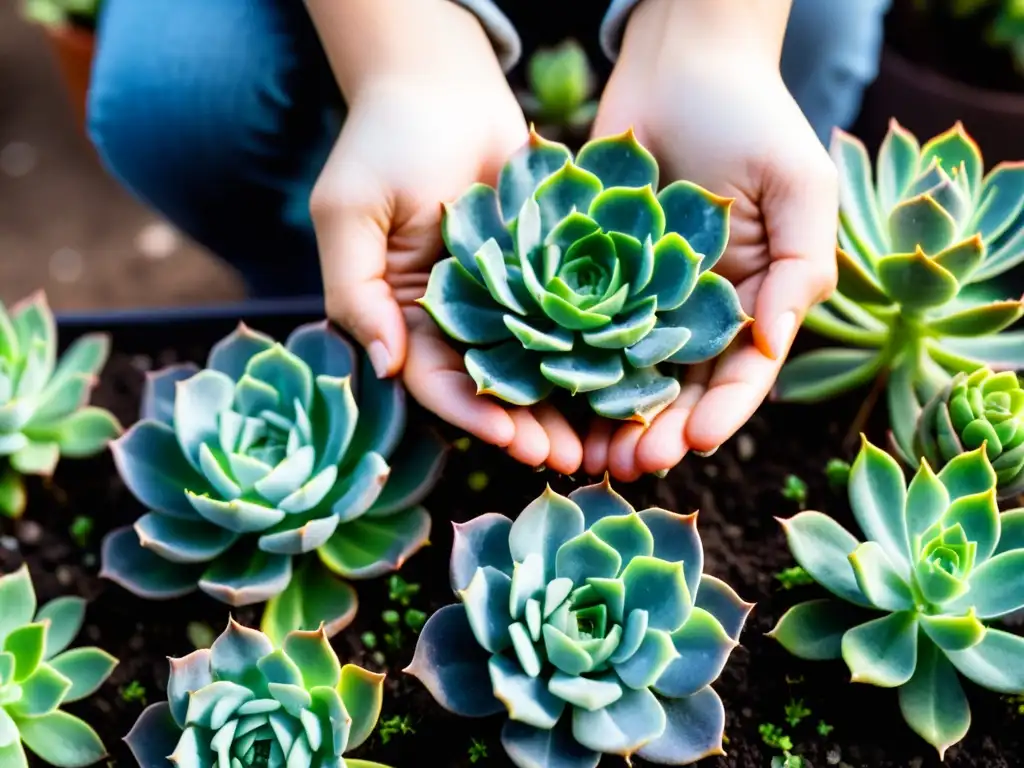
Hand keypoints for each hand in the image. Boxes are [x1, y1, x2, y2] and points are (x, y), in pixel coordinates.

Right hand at [307, 0, 582, 472]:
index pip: (439, 381)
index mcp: (409, 316)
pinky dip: (601, 348)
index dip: (474, 416)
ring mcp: (511, 295)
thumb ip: (355, 289)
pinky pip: (578, 316)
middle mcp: (461, 317)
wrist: (441, 80)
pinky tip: (632, 377)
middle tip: (572, 460)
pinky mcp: (552, 269)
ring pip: (545, 362)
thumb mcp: (349, 212)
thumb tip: (382, 363)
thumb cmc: (383, 140)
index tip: (512, 441)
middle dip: (532, 425)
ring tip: (608, 440)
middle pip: (499, 386)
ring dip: (572, 402)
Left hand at [583, 0, 838, 479]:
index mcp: (752, 299)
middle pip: (678, 387)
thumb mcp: (800, 187)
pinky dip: (567, 365)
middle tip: (630, 464)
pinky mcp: (591, 273)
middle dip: (658, 429)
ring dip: (608, 414)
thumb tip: (770, 346)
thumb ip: (801, 267)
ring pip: (624, 371)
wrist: (680, 63)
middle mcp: (696, 309)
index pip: (740, 373)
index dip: (721, 412)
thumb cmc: (752, 117)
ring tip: (589, 452)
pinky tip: (550, 396)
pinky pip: (578, 327)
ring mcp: (641, 295)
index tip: (696, 443)